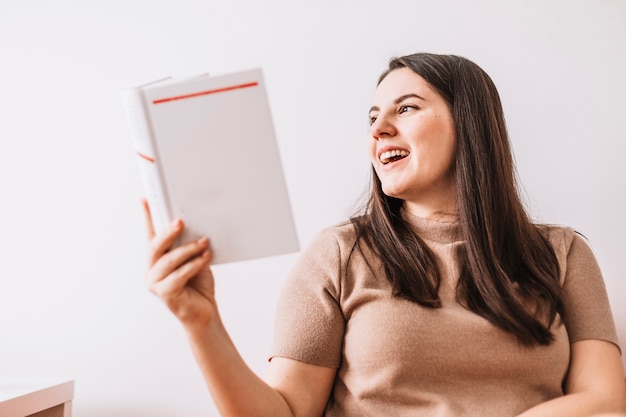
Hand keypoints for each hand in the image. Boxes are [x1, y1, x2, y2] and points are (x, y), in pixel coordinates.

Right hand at [142, 199, 216, 328]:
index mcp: (157, 259)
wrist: (204, 312)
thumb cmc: (199, 285)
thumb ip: (189, 246)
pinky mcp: (165, 293)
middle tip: (181, 221)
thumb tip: (195, 228)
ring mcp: (155, 283)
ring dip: (188, 249)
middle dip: (168, 232)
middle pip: (155, 246)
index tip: (146, 199)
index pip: (151, 235)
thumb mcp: (195, 259)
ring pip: (169, 260)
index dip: (148, 217)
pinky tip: (206, 257)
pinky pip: (179, 274)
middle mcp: (152, 270)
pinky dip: (194, 264)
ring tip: (204, 242)